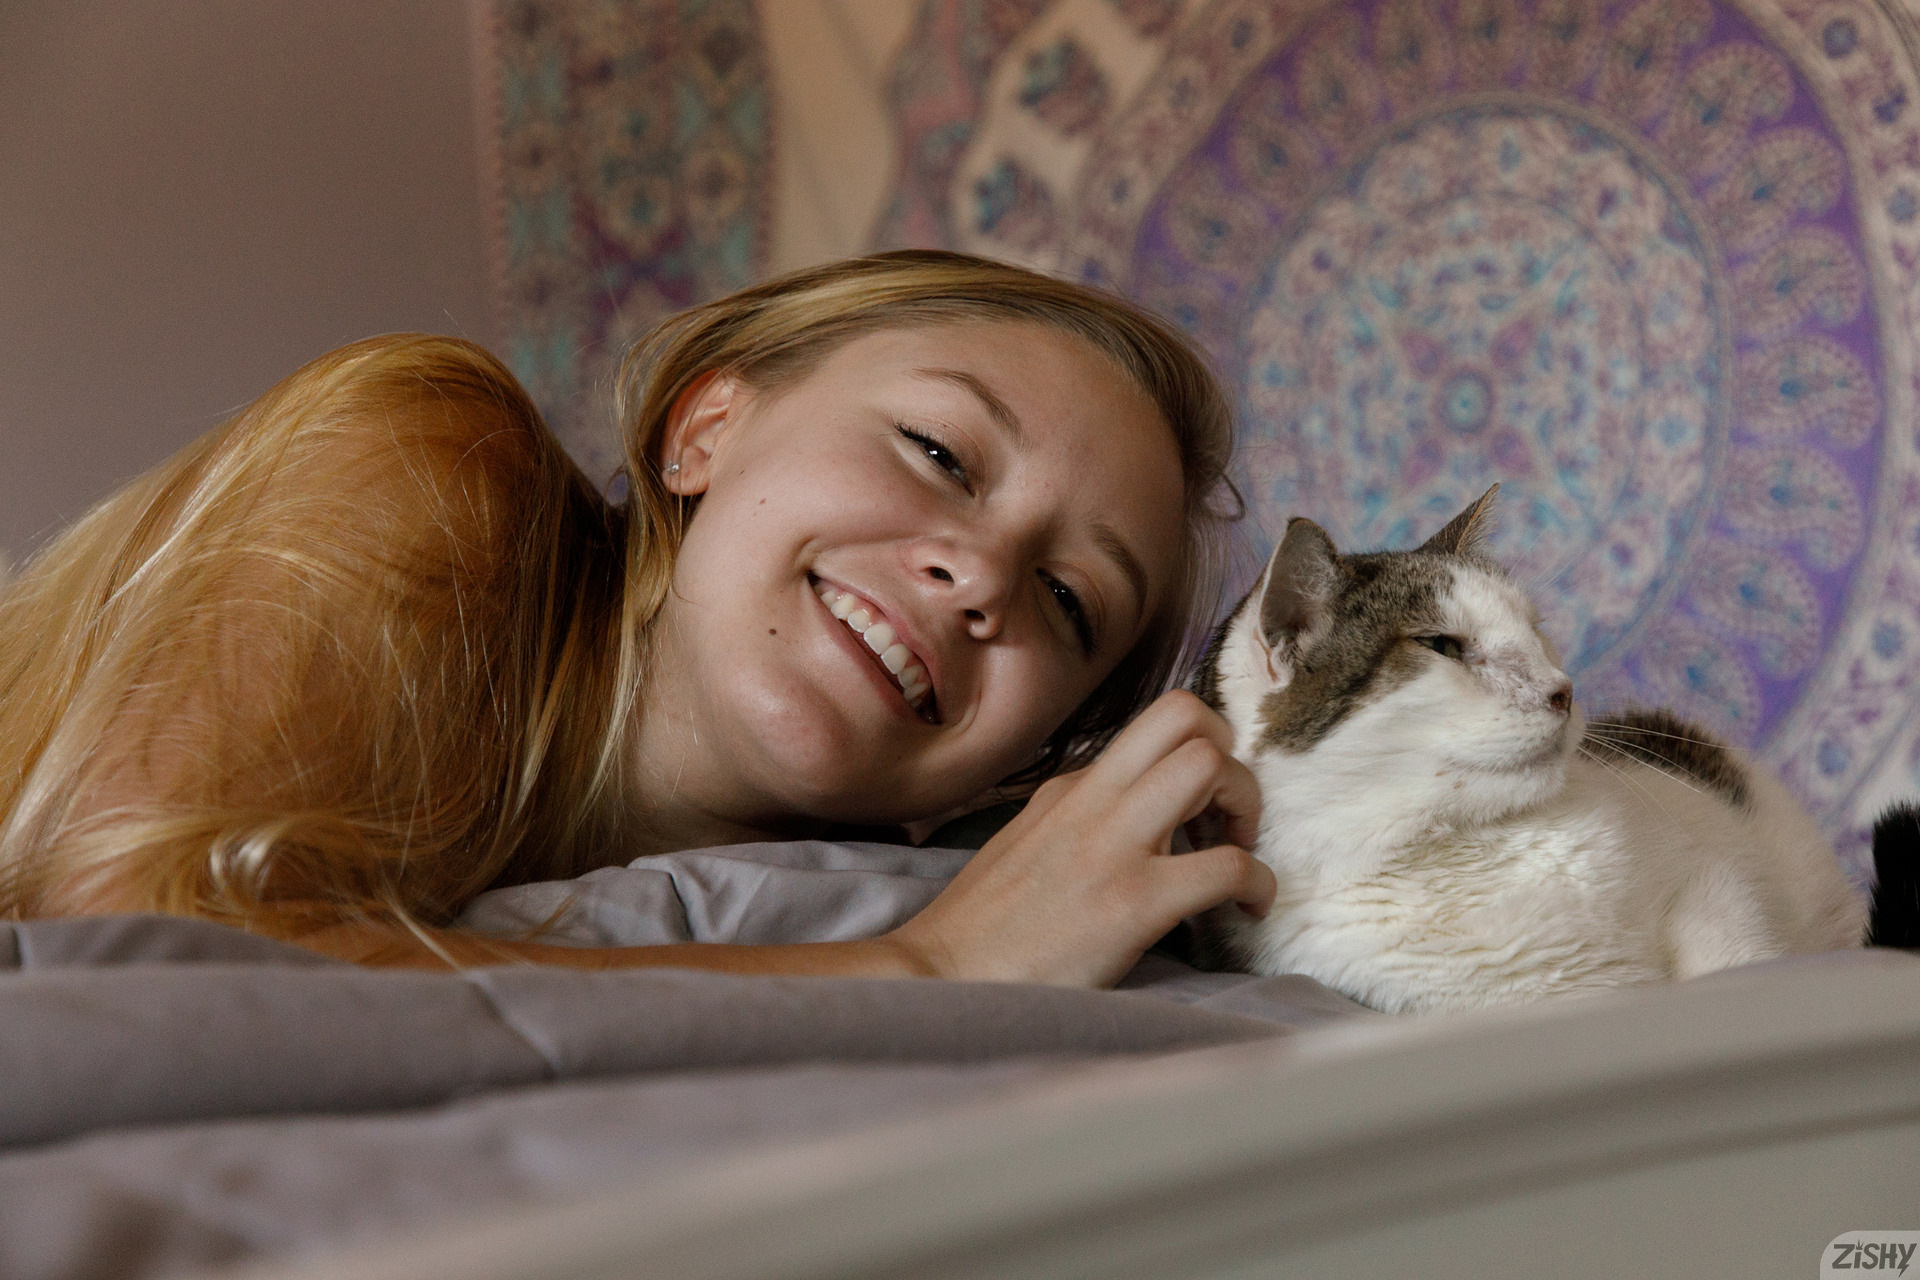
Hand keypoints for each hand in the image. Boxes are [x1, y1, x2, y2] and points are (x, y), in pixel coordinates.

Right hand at [887, 690, 1275, 986]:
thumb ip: (1076, 820)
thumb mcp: (1024, 843)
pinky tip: (1249, 909)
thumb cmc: (983, 928)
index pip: (1153, 729)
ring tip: (1240, 852)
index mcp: (1070, 787)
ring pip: (1210, 766)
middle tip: (1230, 819)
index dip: (1196, 756)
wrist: (939, 974)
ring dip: (1247, 804)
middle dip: (1231, 759)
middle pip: (1186, 716)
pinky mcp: (1134, 902)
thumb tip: (1131, 820)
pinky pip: (1227, 865)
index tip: (1201, 808)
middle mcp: (1093, 800)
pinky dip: (1258, 882)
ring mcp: (1113, 845)